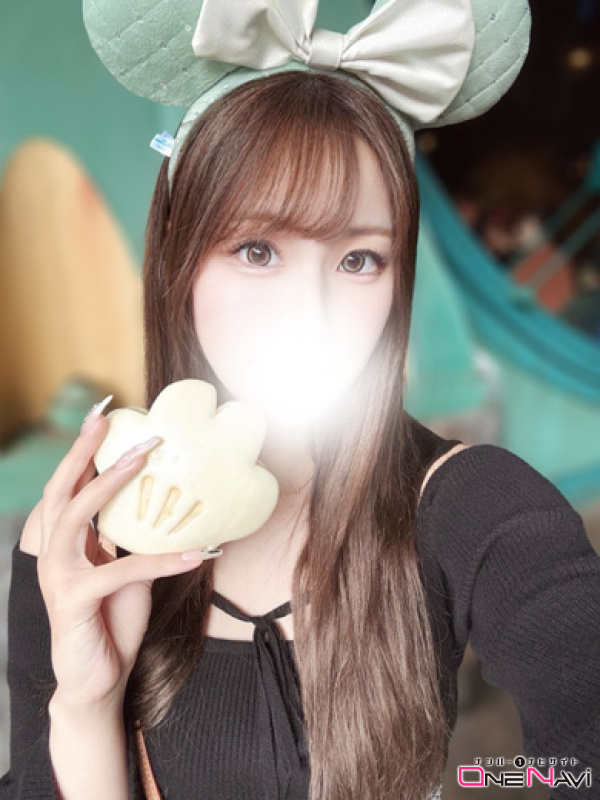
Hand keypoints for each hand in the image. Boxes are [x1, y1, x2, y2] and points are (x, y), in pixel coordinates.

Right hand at [34, 411, 207, 712]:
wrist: (98, 678)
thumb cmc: (112, 619)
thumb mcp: (124, 570)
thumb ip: (129, 538)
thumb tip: (163, 504)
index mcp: (66, 543)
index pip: (69, 487)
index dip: (81, 451)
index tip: (103, 416)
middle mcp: (55, 554)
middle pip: (61, 490)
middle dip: (83, 451)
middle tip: (106, 418)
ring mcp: (58, 577)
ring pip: (75, 517)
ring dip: (108, 484)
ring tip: (141, 458)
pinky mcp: (73, 602)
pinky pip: (120, 572)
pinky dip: (159, 561)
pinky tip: (194, 553)